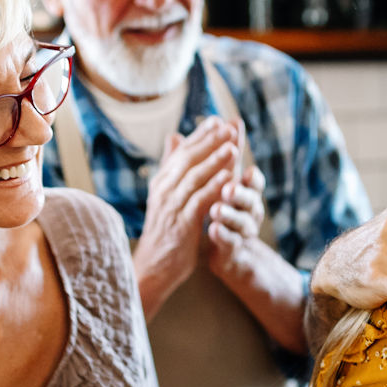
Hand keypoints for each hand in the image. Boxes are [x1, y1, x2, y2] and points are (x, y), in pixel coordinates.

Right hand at [134, 119, 240, 315]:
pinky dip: (214, 187)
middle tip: (228, 127)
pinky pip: (199, 201)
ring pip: (194, 177)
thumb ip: (173, 168)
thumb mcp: (166, 195)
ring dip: (214, 161)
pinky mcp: (181, 224)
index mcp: (162, 182)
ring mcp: (171, 206)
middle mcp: (164, 190)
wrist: (154, 266)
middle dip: (209, 141)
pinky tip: (229, 178)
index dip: (199, 135)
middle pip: (188, 159)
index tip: (217, 120)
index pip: (181, 151)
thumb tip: (175, 136)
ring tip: (232, 147)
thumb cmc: (165, 231)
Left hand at [204, 161, 265, 277]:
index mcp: (247, 192)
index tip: (242, 164)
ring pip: (241, 221)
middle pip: (251, 199)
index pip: (253, 179)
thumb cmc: (224, 208)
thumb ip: (219, 154)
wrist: (226, 250)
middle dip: (240, 192)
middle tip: (229, 187)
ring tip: (216, 210)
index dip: (250, 171)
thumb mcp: (221, 180)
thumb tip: (214, 120)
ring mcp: (243, 230)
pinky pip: (231, 242)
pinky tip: (212, 229)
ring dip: (229, 215)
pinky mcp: (233, 249)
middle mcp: (250, 209)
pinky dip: (223, 236)